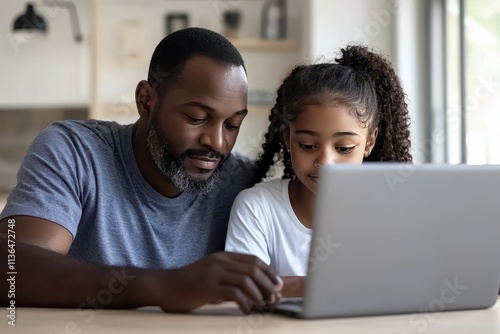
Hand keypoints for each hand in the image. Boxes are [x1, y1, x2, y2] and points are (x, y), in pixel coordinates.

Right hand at [158, 252, 282, 312]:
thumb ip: (231, 279)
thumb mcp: (213, 275)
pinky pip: (234, 292)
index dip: (269, 272)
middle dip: (268, 284)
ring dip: (259, 294)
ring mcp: (213, 272)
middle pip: (253, 269)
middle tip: (274, 297)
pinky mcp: (207, 286)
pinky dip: (245, 302)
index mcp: (223, 256)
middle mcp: (220, 261)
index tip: (278, 284)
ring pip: (246, 280)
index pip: (253, 260)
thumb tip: (257, 291)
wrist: (165, 286)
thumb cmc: (190, 284)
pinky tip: (248, 310)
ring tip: (263, 305)